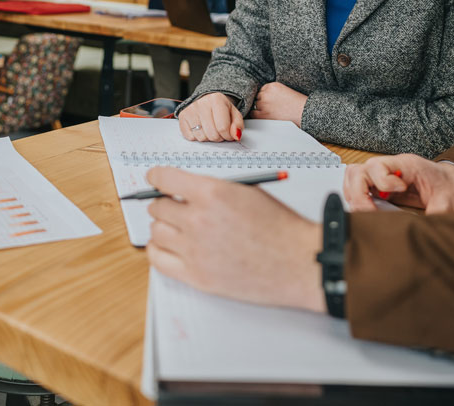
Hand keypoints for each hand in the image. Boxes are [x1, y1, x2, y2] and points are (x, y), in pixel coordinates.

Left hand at [146, 167, 324, 311]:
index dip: (156, 178)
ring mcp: (194, 250)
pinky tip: (169, 246)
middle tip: (173, 206)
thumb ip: (212, 190)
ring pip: (156, 232)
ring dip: (163, 227)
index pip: (164, 179)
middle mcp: (198, 219)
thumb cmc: (279, 226)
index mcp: (212, 193)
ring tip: (177, 228)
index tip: (154, 180)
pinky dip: (159, 250)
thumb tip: (183, 192)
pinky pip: (158, 260)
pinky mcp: (196, 276)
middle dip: (164, 204)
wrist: (298, 262)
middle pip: (158, 207)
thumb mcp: (245, 192)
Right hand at [178, 92, 243, 141]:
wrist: (208, 101)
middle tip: (219, 132)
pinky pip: (190, 137)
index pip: (223, 128)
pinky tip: (201, 129)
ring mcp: (190, 110)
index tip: (229, 134)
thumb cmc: (222, 110)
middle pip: (212, 134)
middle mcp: (201, 103)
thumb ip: (238, 125)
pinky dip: (197, 137)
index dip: (228, 136)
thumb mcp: (234, 114)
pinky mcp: (183, 117)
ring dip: (208, 138)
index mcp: (217, 99)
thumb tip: (235, 135)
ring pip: (201, 137)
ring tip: (210, 129)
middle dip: (218, 137)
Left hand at [250, 82, 307, 124]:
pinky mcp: (263, 114)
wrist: (303, 112)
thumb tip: (264, 98)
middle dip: (263, 102)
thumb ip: (273, 92)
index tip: (271, 101)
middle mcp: (266, 93)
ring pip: (256, 105)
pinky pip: (253, 114)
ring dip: (261, 109)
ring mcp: (264, 103)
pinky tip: (265, 117)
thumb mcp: (285, 91)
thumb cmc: (298, 104)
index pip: (263, 90)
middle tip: (272, 108)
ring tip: (272, 112)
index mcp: (272, 85)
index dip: (266, 96)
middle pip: (258, 97)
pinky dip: (258, 116)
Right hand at [343, 154, 453, 214]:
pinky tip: (371, 212)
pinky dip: (358, 200)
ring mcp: (382, 176)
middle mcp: (389, 167)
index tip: (398, 193)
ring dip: (355, 197)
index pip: (377, 166)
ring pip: (353, 178)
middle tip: (372, 212)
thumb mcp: (448, 201)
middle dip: (359, 195)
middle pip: (357, 171)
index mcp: (405, 165)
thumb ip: (437, 213)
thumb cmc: (450, 186)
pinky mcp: (380, 187)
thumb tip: (424, 231)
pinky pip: (358, 188)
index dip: (382, 182)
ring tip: (370, 212)